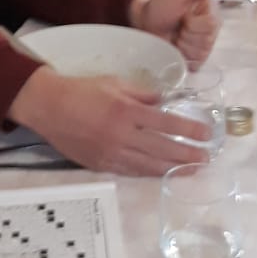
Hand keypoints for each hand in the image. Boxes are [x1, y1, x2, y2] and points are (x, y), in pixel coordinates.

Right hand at [8, 67, 211, 174]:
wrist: (49, 107)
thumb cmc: (82, 90)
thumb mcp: (114, 83)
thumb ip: (142, 94)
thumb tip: (164, 102)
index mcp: (127, 111)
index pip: (166, 123)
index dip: (189, 129)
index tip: (207, 134)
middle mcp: (122, 135)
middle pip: (162, 149)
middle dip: (187, 155)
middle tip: (206, 158)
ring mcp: (112, 153)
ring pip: (149, 166)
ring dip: (173, 168)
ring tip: (191, 169)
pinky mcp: (102, 165)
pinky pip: (131, 172)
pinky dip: (149, 173)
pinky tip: (162, 174)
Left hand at [130, 0, 223, 65]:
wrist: (145, 22)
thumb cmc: (162, 6)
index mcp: (210, 13)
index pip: (211, 24)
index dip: (193, 22)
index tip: (184, 16)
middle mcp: (211, 30)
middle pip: (206, 40)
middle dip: (187, 34)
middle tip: (178, 27)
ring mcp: (204, 46)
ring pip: (200, 53)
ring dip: (183, 45)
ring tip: (176, 37)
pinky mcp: (195, 60)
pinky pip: (196, 63)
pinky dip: (184, 57)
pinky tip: (177, 48)